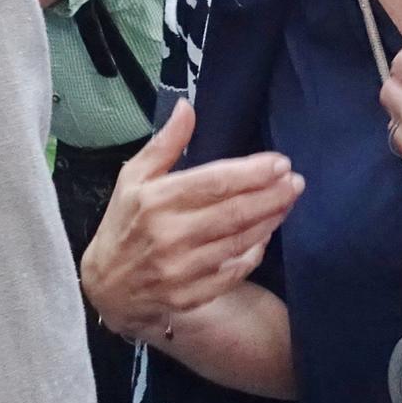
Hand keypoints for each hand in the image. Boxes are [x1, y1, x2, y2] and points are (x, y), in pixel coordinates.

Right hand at [80, 99, 303, 342]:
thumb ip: (165, 143)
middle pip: (234, 212)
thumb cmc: (123, 223)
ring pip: (239, 241)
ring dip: (270, 220)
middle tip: (296, 181)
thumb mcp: (134, 177)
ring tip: (288, 200)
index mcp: (156, 201)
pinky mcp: (191, 296)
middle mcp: (170, 236)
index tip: (280, 162)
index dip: (252, 173)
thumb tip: (187, 106)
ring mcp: (181, 270)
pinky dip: (254, 251)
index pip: (214, 183)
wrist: (105, 288)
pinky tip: (266, 233)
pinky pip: (233, 271)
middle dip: (271, 195)